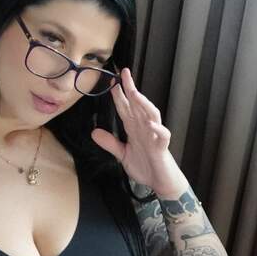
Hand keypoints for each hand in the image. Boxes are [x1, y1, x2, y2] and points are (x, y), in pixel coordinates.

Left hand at [89, 67, 185, 195]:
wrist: (160, 182)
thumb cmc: (145, 166)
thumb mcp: (122, 154)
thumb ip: (110, 143)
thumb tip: (94, 132)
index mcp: (135, 128)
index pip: (125, 108)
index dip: (118, 95)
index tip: (111, 81)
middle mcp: (145, 128)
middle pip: (138, 105)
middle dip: (131, 89)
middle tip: (124, 73)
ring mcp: (154, 136)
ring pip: (151, 115)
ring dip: (144, 104)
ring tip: (135, 93)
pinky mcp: (162, 148)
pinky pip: (162, 136)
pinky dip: (158, 130)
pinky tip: (152, 125)